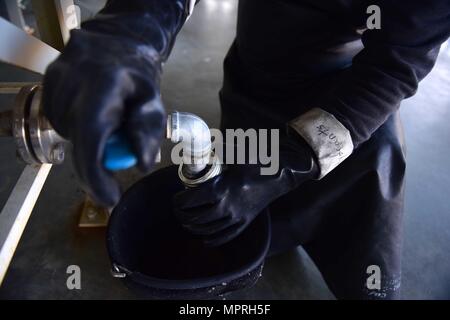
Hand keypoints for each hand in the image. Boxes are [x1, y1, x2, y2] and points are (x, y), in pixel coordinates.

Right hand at [42, 2, 188, 205]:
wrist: (113, 43)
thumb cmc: (138, 77)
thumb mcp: (153, 102)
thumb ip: (147, 131)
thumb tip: (142, 164)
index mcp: (101, 85)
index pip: (91, 137)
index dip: (96, 174)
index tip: (110, 199)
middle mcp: (71, 84)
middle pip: (77, 144)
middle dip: (95, 171)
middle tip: (113, 180)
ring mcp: (53, 85)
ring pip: (69, 137)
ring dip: (88, 144)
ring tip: (107, 124)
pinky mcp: (45, 89)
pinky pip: (61, 126)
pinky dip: (78, 131)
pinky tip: (91, 116)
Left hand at [173, 140, 318, 246]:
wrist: (281, 174)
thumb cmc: (258, 161)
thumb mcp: (235, 152)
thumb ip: (216, 150)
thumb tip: (199, 145)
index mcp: (221, 189)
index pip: (191, 201)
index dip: (179, 202)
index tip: (175, 198)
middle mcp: (227, 207)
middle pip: (196, 218)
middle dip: (182, 216)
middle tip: (177, 210)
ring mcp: (237, 217)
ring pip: (208, 230)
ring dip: (193, 228)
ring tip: (186, 222)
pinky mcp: (245, 222)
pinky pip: (225, 237)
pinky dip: (212, 240)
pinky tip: (204, 239)